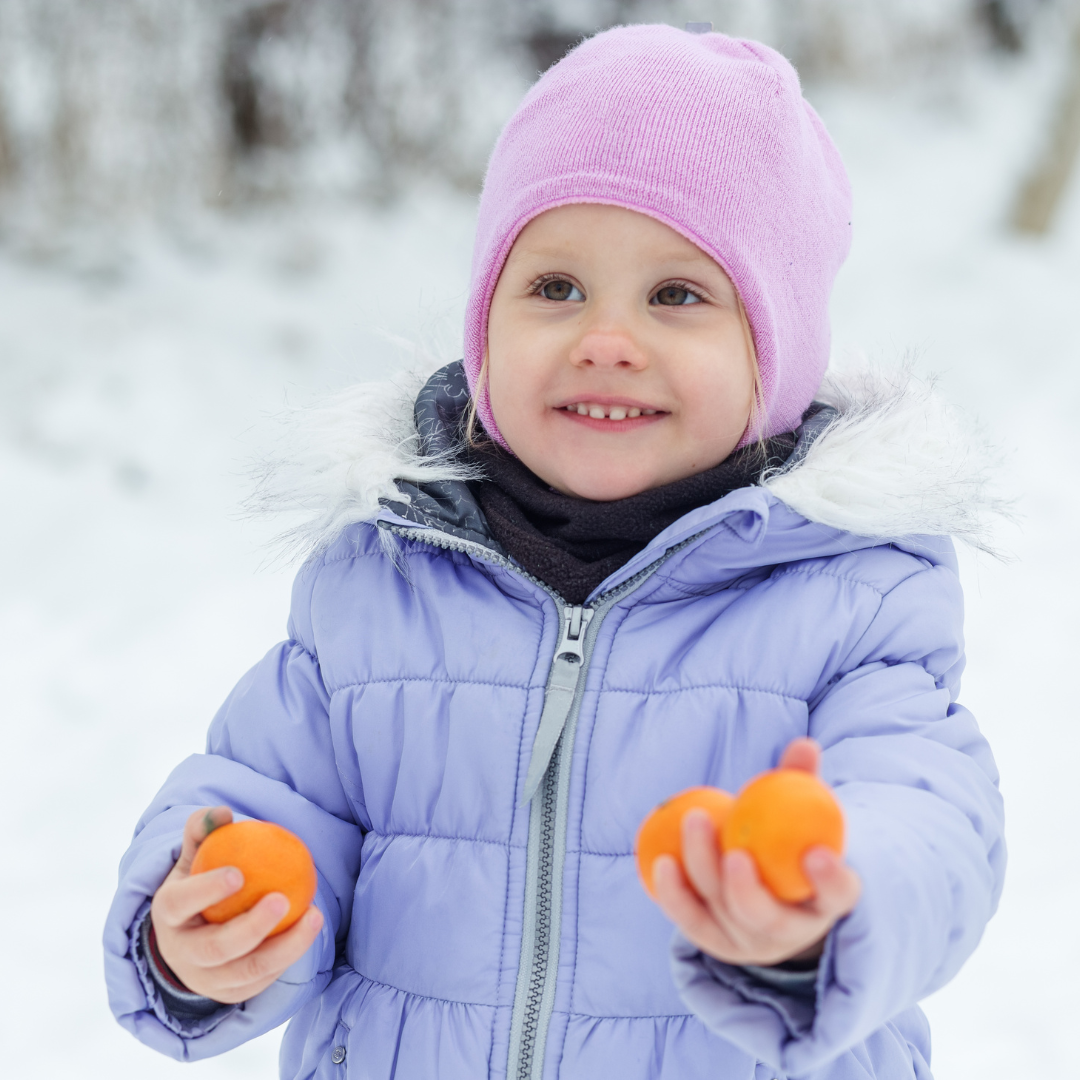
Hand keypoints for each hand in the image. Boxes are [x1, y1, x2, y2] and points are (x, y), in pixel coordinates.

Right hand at [150, 806, 323, 1003]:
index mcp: (167, 914)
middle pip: (216, 948)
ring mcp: (204, 979)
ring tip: (314, 916)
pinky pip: (263, 980)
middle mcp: (182, 953)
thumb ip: (204, 830)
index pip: (181, 903)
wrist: (188, 937)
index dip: (206, 891)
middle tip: (282, 898)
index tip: (239, 873)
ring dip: (285, 947)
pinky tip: (309, 928)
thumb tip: (222, 813)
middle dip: (251, 927)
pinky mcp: (230, 993)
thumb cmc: (197, 883)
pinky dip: (288, 957)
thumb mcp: (193, 856)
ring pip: (246, 972)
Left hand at [652, 738, 860, 966]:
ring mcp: (753, 942)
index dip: (831, 880)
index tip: (816, 853)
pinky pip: (692, 923)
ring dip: (705, 872)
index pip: (839, 895)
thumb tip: (804, 744)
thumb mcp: (802, 813)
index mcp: (827, 900)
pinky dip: (675, 895)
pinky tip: (661, 863)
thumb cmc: (790, 839)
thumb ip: (802, 782)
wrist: (772, 889)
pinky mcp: (718, 945)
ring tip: (692, 821)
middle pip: (768, 917)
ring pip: (726, 914)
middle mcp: (793, 931)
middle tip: (734, 851)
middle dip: (748, 889)